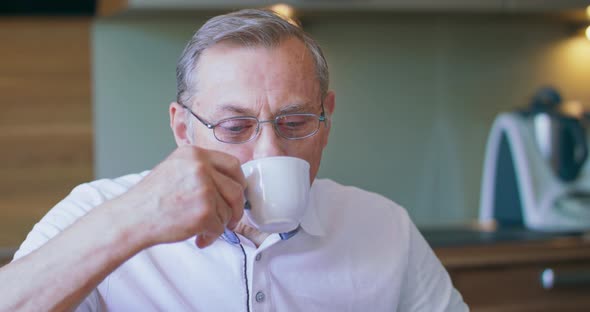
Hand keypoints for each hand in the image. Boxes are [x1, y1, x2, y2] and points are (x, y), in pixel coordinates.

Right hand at [119, 146, 245, 248]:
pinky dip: (211, 236)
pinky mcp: (204, 212)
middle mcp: (201, 168)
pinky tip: (198, 237)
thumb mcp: (175, 168)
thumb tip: (230, 182)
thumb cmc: (151, 198)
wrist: (132, 218)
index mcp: (194, 154)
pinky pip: (220, 228)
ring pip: (228, 211)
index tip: (237, 192)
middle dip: (236, 208)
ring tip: (202, 229)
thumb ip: (201, 169)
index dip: (239, 181)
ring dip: (219, 224)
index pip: (233, 164)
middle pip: (236, 189)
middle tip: (231, 218)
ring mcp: (204, 189)